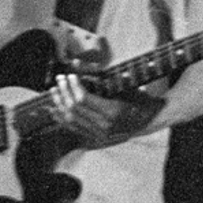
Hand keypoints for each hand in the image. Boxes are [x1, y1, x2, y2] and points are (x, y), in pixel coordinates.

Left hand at [50, 74, 164, 147]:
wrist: (148, 121)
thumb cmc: (139, 100)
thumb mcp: (124, 85)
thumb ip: (99, 76)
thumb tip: (78, 63)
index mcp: (112, 112)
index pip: (83, 99)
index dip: (73, 86)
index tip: (69, 75)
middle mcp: (103, 126)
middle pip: (74, 108)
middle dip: (64, 92)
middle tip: (60, 79)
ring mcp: (98, 134)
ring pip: (70, 119)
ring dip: (60, 104)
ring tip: (54, 91)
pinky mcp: (95, 138)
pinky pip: (73, 128)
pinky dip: (61, 118)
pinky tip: (54, 109)